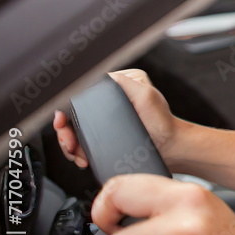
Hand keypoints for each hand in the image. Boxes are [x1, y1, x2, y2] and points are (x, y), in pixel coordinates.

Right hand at [54, 69, 185, 170]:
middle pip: (73, 114)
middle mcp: (109, 101)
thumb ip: (123, 82)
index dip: (67, 108)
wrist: (171, 147)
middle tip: (69, 142)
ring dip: (70, 143)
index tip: (62, 121)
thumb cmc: (163, 122)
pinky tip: (83, 157)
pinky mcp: (106, 137)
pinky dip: (79, 152)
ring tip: (75, 152)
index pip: (81, 93)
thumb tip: (98, 76)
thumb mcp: (145, 94)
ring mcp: (106, 120)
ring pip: (75, 130)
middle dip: (65, 130)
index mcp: (116, 86)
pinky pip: (84, 143)